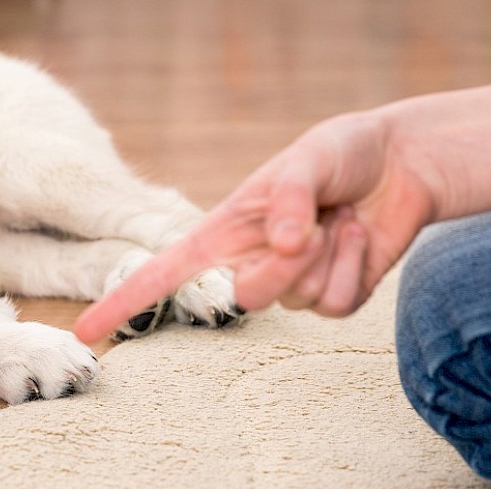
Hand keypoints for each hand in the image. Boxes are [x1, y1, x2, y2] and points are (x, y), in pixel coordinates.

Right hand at [75, 110, 437, 343]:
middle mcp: (250, 263)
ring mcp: (290, 286)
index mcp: (223, 232)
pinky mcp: (332, 298)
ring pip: (295, 301)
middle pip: (245, 299)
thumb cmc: (343, 153)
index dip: (122, 301)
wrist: (403, 164)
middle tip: (313, 226)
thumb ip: (289, 197)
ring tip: (340, 219)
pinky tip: (359, 237)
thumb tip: (280, 244)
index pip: (162, 273)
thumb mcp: (311, 156)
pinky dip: (355, 267)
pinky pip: (335, 305)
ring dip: (327, 256)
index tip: (87, 332)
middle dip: (283, 268)